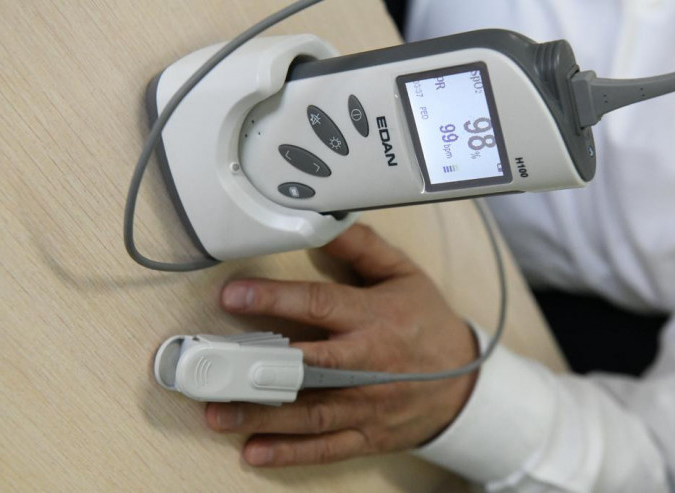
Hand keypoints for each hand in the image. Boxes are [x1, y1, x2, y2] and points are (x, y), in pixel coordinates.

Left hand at [206, 223, 477, 466]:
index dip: (275, 300)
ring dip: (262, 415)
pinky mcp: (367, 435)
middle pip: (307, 367)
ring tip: (218, 413)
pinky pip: (326, 448)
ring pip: (309, 413)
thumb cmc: (427, 323)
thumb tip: (324, 221)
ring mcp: (367, 405)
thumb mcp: (403, 275)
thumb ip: (362, 247)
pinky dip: (290, 453)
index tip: (232, 295)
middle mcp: (368, 364)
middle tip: (211, 367)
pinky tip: (254, 452)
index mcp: (374, 318)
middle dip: (256, 367)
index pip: (319, 305)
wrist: (463, 384)